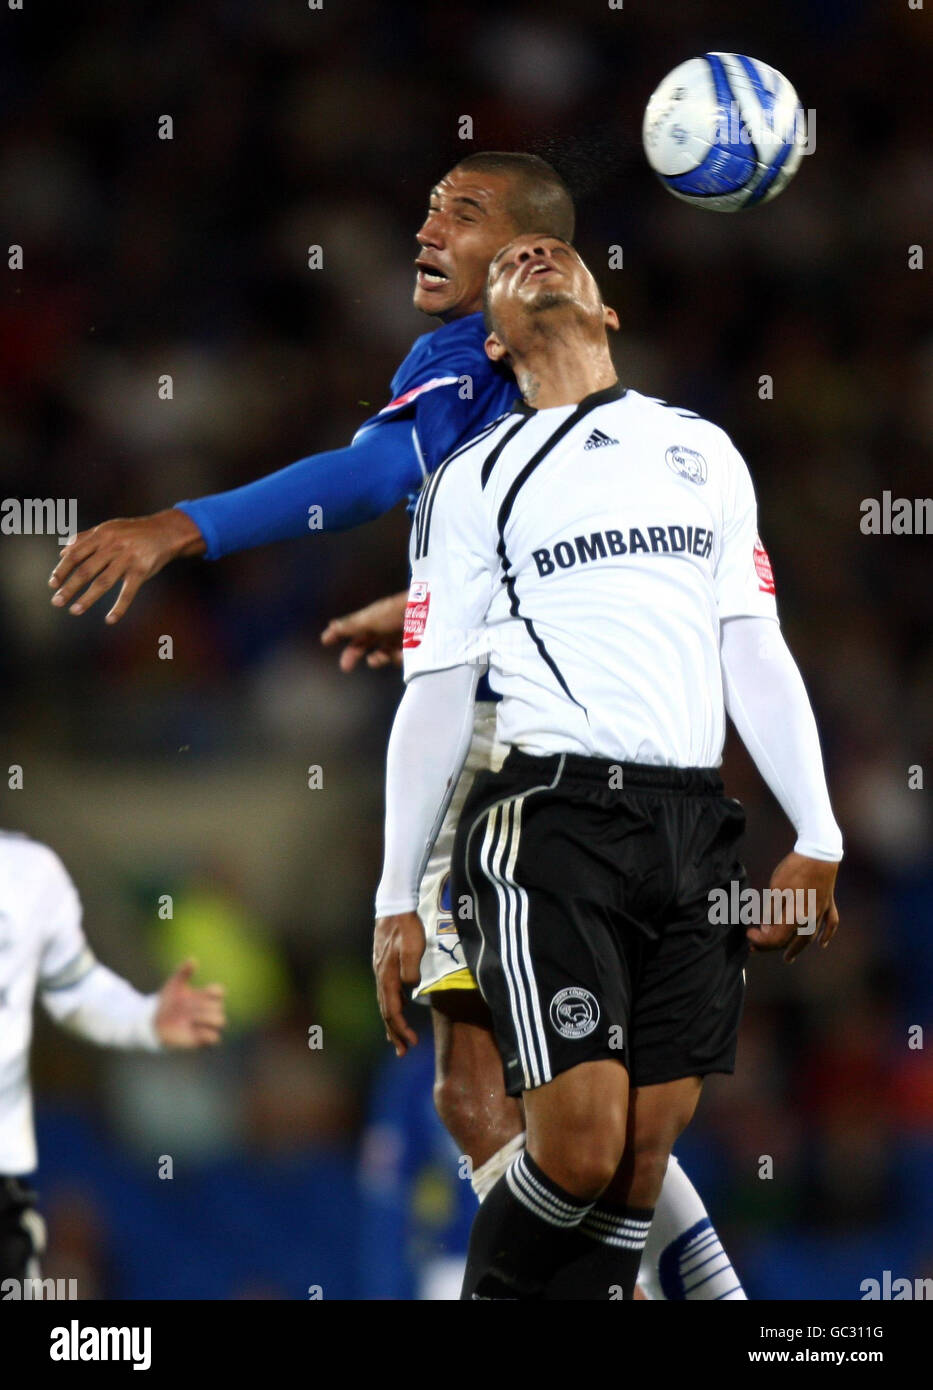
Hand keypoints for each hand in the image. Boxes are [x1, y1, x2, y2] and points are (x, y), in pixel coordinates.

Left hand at [48, 508, 205, 623]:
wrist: (166, 531)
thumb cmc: (134, 532)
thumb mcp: (109, 528)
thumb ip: (85, 538)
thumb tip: (63, 552)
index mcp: (101, 535)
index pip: (75, 554)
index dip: (62, 570)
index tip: (52, 584)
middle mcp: (112, 546)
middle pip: (85, 570)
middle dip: (69, 587)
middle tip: (57, 602)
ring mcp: (127, 558)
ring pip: (103, 582)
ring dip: (87, 599)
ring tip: (74, 610)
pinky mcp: (141, 571)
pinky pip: (128, 592)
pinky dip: (119, 607)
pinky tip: (110, 619)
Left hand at [154, 959, 225, 1046]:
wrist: (152, 1021)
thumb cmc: (166, 1002)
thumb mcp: (173, 984)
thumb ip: (183, 972)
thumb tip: (193, 959)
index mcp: (203, 997)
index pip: (219, 992)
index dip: (214, 991)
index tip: (204, 991)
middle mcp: (206, 1011)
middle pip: (219, 1007)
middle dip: (205, 1006)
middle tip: (189, 1008)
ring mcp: (203, 1025)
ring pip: (220, 1022)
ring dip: (208, 1019)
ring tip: (192, 1019)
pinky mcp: (199, 1040)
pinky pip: (214, 1039)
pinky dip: (208, 1034)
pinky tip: (193, 1029)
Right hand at [321, 591, 407, 671]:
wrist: (429, 612)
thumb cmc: (396, 613)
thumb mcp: (370, 619)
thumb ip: (351, 625)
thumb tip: (330, 626)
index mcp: (372, 619)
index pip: (351, 628)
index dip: (338, 634)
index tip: (324, 641)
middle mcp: (383, 628)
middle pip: (364, 644)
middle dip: (353, 654)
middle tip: (345, 667)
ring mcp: (397, 638)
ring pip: (382, 654)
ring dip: (377, 659)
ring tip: (376, 659)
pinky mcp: (412, 647)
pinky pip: (400, 657)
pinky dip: (398, 658)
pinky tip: (401, 653)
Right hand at [373, 912, 424, 1055]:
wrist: (394, 906)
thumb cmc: (406, 926)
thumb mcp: (413, 947)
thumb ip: (411, 969)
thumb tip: (411, 987)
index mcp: (387, 976)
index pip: (392, 1010)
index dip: (401, 1029)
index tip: (412, 1043)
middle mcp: (381, 976)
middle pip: (385, 1012)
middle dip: (394, 1033)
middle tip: (403, 1052)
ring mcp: (381, 970)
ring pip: (384, 1003)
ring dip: (392, 1023)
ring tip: (397, 1039)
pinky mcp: (384, 964)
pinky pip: (386, 992)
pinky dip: (392, 1006)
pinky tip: (398, 1008)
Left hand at [746, 852, 839, 962]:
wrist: (818, 854)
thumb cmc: (794, 870)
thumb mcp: (776, 890)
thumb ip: (771, 912)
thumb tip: (766, 929)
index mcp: (795, 916)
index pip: (776, 938)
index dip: (760, 940)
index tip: (748, 934)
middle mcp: (810, 919)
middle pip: (790, 940)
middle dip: (772, 946)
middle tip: (757, 948)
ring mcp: (821, 912)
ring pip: (809, 937)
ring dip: (797, 948)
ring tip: (788, 958)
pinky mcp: (828, 903)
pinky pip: (830, 924)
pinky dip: (826, 935)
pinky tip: (822, 944)